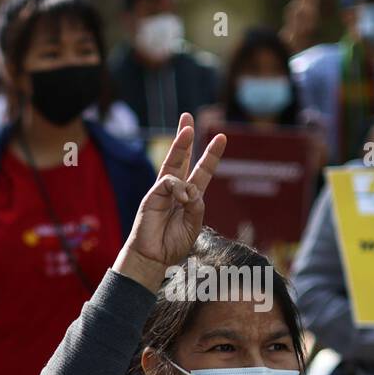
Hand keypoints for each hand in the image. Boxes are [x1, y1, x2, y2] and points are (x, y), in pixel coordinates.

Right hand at [114, 113, 226, 292]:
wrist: (153, 258)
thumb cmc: (172, 244)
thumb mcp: (195, 224)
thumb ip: (197, 204)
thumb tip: (190, 188)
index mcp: (189, 197)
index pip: (202, 171)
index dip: (212, 155)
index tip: (222, 137)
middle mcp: (176, 191)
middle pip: (182, 158)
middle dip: (184, 137)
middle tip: (188, 117)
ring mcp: (162, 192)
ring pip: (172, 163)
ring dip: (180, 144)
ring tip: (187, 128)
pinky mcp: (152, 196)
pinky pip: (169, 182)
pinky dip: (179, 188)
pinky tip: (182, 199)